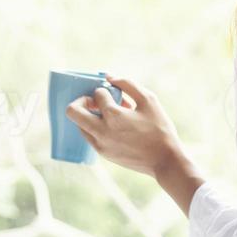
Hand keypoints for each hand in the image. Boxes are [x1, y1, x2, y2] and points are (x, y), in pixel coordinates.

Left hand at [66, 75, 184, 178]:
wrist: (164, 160)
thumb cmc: (159, 128)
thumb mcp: (148, 100)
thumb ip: (128, 84)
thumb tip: (109, 77)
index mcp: (114, 116)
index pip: (97, 94)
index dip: (105, 90)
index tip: (115, 94)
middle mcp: (102, 131)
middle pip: (72, 111)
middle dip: (82, 101)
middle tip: (96, 101)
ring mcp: (100, 144)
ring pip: (79, 125)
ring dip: (89, 115)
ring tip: (109, 115)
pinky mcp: (102, 153)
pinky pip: (89, 136)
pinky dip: (95, 127)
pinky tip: (113, 126)